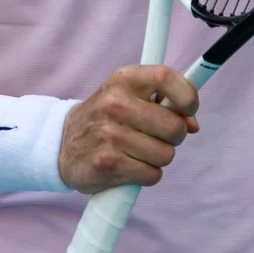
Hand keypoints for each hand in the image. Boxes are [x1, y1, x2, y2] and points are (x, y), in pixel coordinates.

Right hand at [58, 65, 200, 193]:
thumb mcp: (129, 96)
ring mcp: (109, 135)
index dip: (187, 95)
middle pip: (173, 126)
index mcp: (123, 79)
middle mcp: (115, 104)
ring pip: (166, 154)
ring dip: (160, 157)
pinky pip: (152, 175)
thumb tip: (192, 125)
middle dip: (176, 136)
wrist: (61, 144)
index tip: (189, 109)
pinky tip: (132, 165)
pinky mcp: (107, 164)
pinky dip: (148, 174)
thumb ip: (164, 103)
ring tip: (141, 150)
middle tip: (160, 136)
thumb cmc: (107, 118)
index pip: (165, 77)